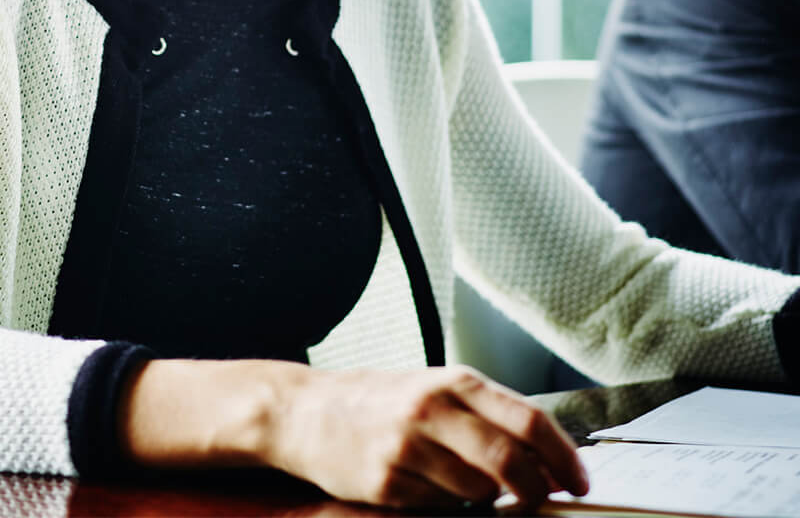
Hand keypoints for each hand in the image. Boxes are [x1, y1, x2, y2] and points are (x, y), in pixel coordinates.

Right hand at [267, 364, 588, 509]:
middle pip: (511, 462)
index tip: (579, 481)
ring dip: (487, 499)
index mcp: (451, 380)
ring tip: (464, 482)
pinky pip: (439, 507)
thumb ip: (483, 413)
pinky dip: (446, 504)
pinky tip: (425, 485)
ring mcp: (407, 448)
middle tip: (541, 500)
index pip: (528, 420)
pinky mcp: (386, 483)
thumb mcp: (432, 387)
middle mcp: (431, 409)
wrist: (305, 411)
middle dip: (536, 491)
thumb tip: (546, 452)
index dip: (564, 456)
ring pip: (480, 493)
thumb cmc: (379, 400)